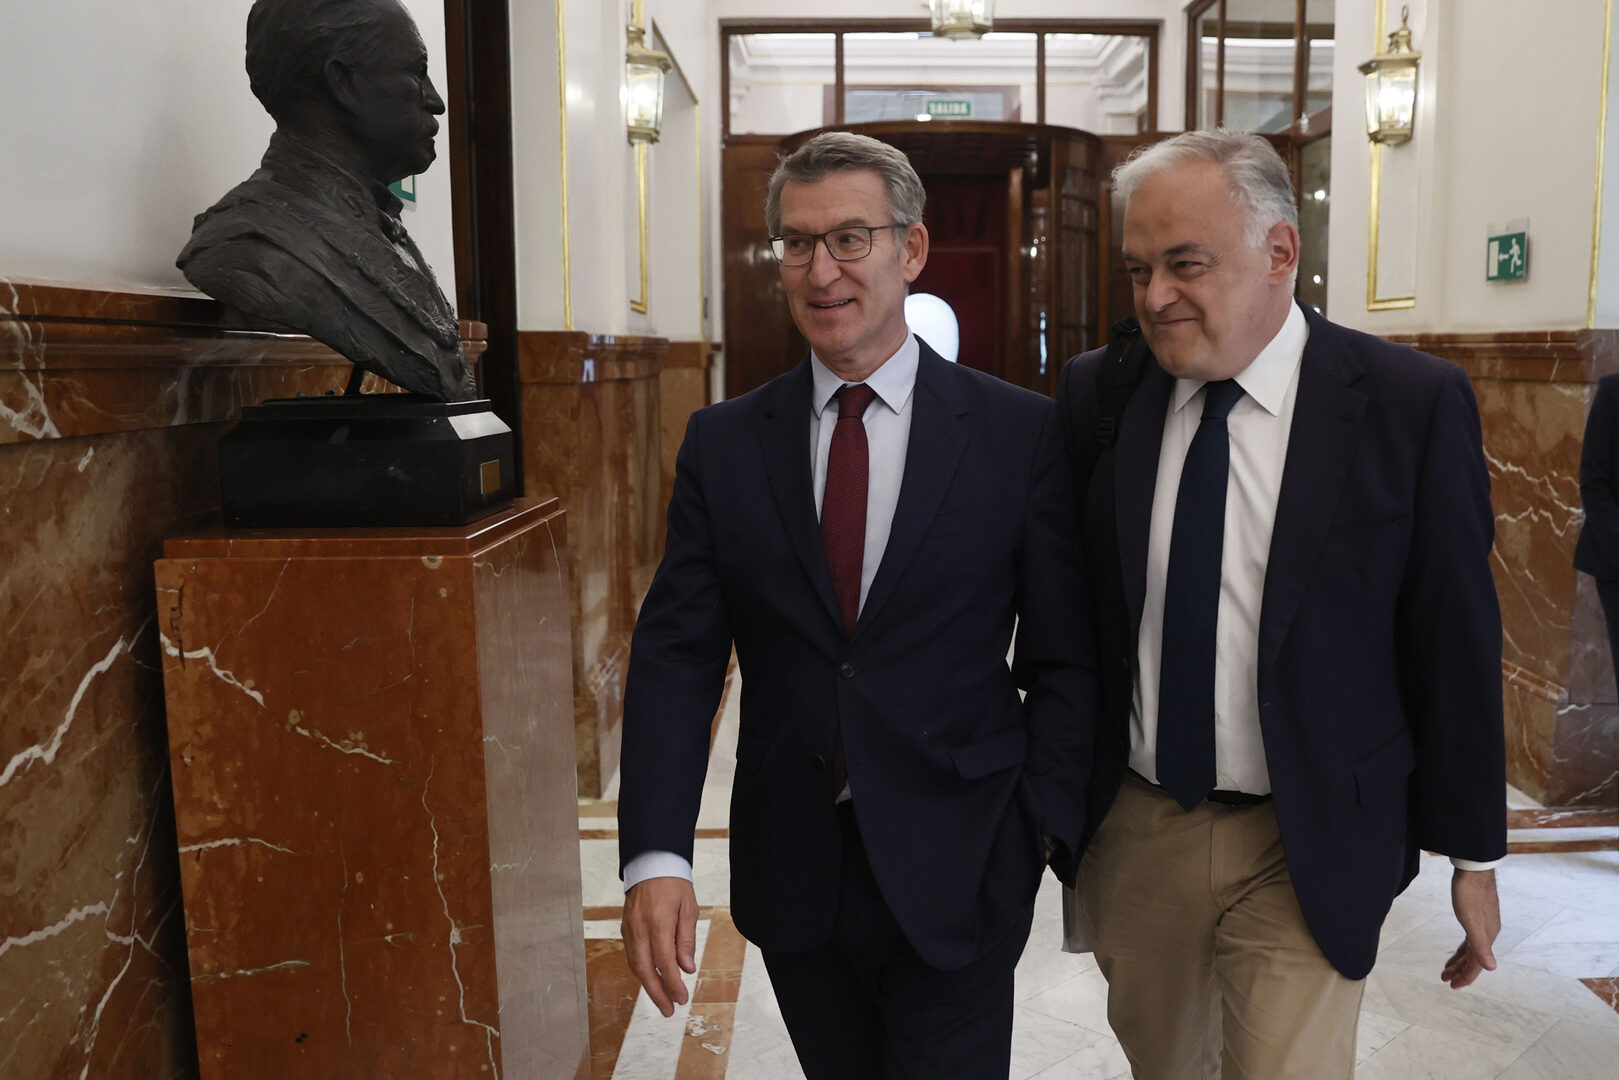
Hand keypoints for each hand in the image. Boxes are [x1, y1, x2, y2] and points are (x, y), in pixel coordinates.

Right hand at [622, 876, 698, 1016]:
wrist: (651, 863)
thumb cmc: (674, 884)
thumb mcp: (688, 909)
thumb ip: (686, 940)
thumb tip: (686, 968)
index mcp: (658, 922)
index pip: (664, 962)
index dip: (673, 983)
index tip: (681, 998)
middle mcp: (639, 928)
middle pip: (644, 969)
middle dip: (656, 993)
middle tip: (668, 1010)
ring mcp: (629, 928)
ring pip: (635, 964)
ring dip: (647, 985)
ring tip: (661, 1000)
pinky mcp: (625, 928)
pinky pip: (631, 954)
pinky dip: (641, 970)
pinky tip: (651, 978)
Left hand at [1442, 867, 1500, 988]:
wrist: (1474, 868)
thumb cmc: (1470, 892)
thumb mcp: (1471, 921)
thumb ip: (1480, 945)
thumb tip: (1491, 969)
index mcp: (1487, 936)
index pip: (1477, 964)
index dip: (1466, 977)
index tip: (1451, 985)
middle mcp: (1488, 933)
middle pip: (1474, 959)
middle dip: (1460, 971)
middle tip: (1445, 979)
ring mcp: (1483, 924)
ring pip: (1471, 949)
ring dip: (1460, 961)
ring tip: (1447, 969)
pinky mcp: (1477, 915)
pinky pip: (1470, 939)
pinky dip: (1463, 948)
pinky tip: (1458, 950)